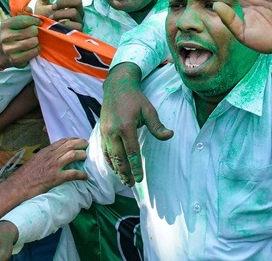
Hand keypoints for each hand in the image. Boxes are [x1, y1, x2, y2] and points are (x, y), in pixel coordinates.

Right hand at [0, 14, 40, 67]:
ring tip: (33, 40)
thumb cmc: (13, 34)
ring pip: (34, 41)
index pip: (25, 20)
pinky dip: (37, 49)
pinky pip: (34, 51)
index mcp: (5, 25)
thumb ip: (24, 14)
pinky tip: (33, 48)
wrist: (2, 53)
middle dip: (36, 31)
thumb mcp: (15, 23)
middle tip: (34, 33)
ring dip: (37, 40)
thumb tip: (29, 9)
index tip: (38, 23)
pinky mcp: (16, 59)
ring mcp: (10, 49)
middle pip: (32, 31)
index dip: (35, 21)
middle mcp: (6, 37)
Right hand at [4, 137, 88, 198]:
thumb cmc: (25, 175)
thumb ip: (46, 156)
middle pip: (69, 145)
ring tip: (86, 157)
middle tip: (88, 145)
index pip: (62, 141)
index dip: (73, 139)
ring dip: (82, 155)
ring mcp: (54, 166)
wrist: (17, 186)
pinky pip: (72, 174)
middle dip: (81, 143)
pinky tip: (86, 176)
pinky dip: (81, 174)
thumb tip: (55, 155)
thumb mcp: (35, 160)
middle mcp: (51, 156)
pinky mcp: (55, 178)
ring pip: (72, 155)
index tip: (79, 140)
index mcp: (46, 151)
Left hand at [43, 0, 83, 31]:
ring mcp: (79, 21)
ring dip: (61, 14)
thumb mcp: (42, 3)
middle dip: (64, 2)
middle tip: (53, 7)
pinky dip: (65, 24)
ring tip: (52, 18)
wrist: (39, 34)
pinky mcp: (78, 32)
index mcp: (71, 3)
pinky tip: (57, 27)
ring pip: (75, 11)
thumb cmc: (42, 19)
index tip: (55, 0)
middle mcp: (78, 11)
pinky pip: (76, 24)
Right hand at [99, 63, 172, 185]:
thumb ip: (157, 126)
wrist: (116, 87)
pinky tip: (115, 168)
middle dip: (125, 172)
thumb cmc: (135, 99)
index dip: (135, 167)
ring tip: (124, 180)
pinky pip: (104, 151)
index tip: (139, 179)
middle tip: (131, 184)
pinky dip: (109, 161)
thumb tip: (170, 135)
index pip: (132, 152)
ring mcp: (105, 132)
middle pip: (119, 157)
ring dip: (116, 169)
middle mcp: (113, 131)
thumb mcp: (149, 110)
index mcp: (126, 126)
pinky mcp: (102, 132)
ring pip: (110, 156)